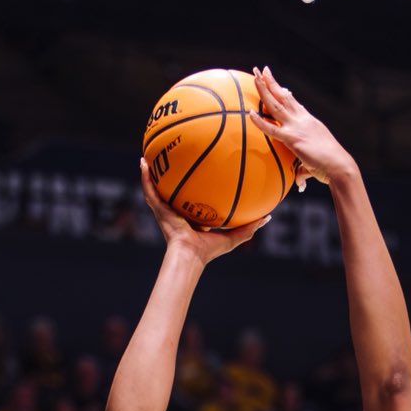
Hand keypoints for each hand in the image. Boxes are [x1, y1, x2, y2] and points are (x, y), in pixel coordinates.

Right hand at [138, 158, 268, 259]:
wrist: (189, 256)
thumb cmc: (208, 250)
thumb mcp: (233, 236)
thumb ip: (250, 226)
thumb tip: (268, 217)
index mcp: (192, 217)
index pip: (194, 198)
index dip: (197, 186)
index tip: (202, 172)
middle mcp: (177, 211)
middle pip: (174, 188)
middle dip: (173, 174)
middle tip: (174, 155)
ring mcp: (165, 210)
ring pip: (157, 187)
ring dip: (153, 171)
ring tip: (151, 154)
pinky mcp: (157, 209)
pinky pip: (149, 190)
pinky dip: (145, 176)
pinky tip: (143, 162)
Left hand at [250, 66, 356, 189]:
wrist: (339, 166)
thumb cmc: (330, 167)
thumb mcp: (314, 161)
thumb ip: (303, 168)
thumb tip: (298, 181)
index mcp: (309, 121)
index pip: (293, 102)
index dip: (283, 91)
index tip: (277, 83)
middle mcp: (303, 119)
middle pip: (284, 96)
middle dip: (271, 82)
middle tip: (261, 70)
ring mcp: (297, 127)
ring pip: (276, 105)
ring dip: (265, 89)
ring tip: (255, 76)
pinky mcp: (293, 139)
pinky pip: (272, 129)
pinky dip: (260, 121)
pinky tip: (250, 113)